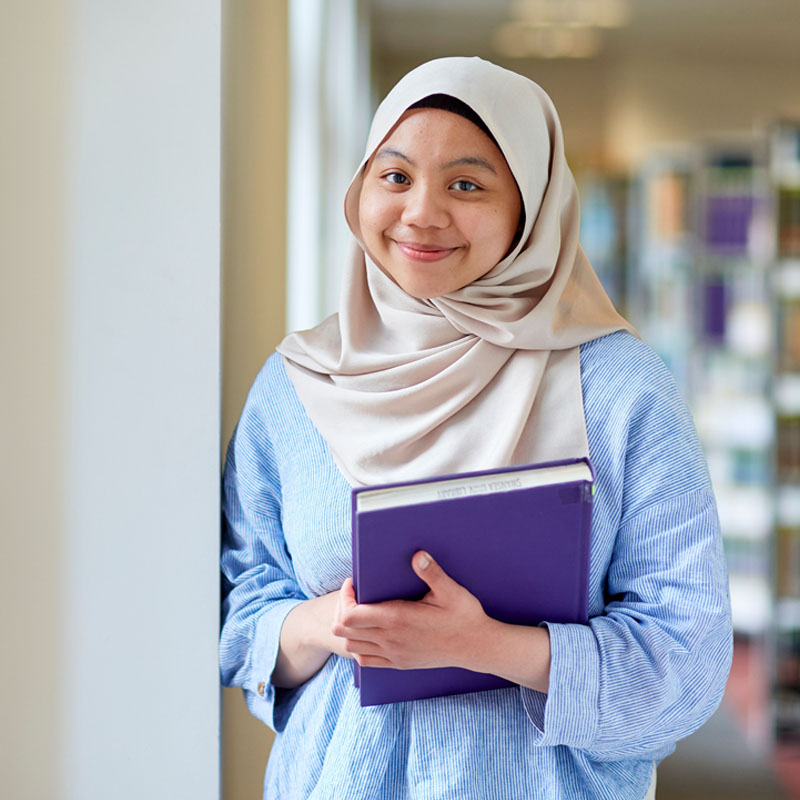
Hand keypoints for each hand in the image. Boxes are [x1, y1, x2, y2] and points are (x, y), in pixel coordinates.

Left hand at [331, 551, 493, 671]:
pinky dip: (359, 646)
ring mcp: (393, 655)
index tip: (353, 582)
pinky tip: (369, 632)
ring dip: (349, 628)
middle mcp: (390, 640)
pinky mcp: (399, 663)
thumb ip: (432, 572)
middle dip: (342, 608)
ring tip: (360, 611)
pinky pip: (365, 660)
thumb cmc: (465, 616)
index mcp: (397, 620)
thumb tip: (417, 554)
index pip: (350, 616)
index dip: (344, 598)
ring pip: (351, 646)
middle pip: (344, 631)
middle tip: (354, 594)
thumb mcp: (451, 591)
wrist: (477, 647)